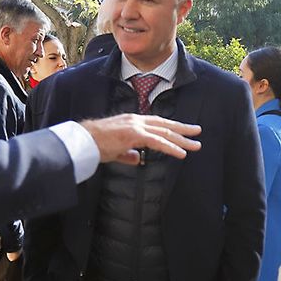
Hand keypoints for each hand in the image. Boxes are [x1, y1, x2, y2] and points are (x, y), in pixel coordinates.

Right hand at [81, 114, 201, 164]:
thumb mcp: (116, 150)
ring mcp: (135, 126)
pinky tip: (181, 153)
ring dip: (182, 139)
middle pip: (165, 125)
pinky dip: (170, 148)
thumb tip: (138, 160)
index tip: (184, 131)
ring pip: (164, 132)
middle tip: (198, 133)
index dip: (172, 127)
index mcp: (132, 122)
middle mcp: (136, 120)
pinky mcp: (133, 135)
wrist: (83, 141)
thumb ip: (128, 154)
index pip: (157, 123)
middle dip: (183, 129)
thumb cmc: (95, 145)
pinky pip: (157, 142)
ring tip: (196, 145)